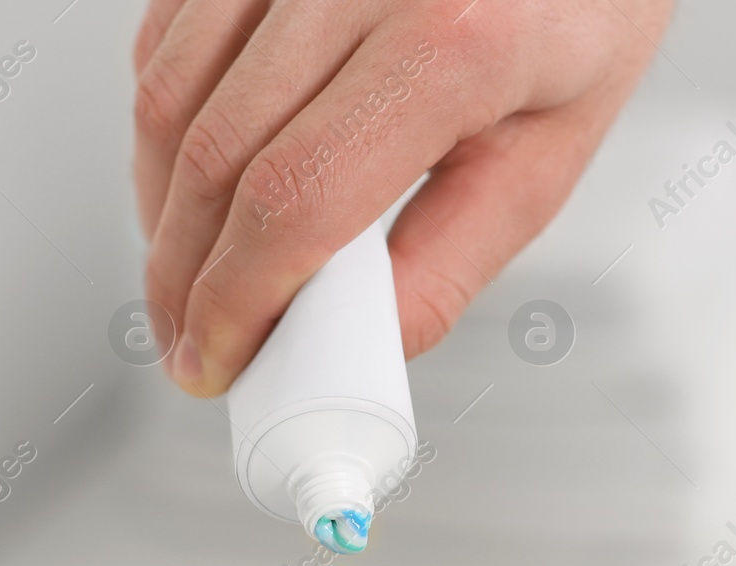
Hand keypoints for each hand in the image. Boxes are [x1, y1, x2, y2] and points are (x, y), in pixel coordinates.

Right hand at [131, 0, 671, 394]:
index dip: (235, 303)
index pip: (296, 200)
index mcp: (453, 36)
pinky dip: (163, 134)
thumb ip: (449, 259)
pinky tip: (192, 188)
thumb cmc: (575, 11)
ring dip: (161, 215)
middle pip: (213, 160)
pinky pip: (165, 43)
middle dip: (183, 280)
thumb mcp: (546, 152)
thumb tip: (353, 343)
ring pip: (167, 101)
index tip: (216, 361)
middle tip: (190, 344)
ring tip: (188, 278)